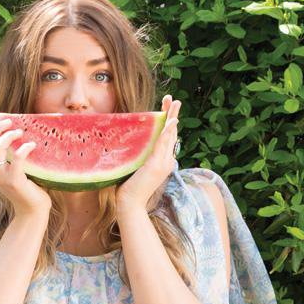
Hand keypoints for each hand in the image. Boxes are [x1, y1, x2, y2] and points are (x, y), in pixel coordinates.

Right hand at [0, 112, 51, 217]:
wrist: (32, 212)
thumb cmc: (28, 189)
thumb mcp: (15, 171)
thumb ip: (12, 157)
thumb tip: (19, 133)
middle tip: (9, 121)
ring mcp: (1, 177)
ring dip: (8, 136)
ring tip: (20, 132)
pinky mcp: (14, 181)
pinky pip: (16, 159)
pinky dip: (23, 148)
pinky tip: (31, 144)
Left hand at [115, 95, 180, 210]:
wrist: (129, 204)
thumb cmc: (128, 187)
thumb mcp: (133, 166)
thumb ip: (136, 154)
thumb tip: (128, 141)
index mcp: (162, 160)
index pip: (167, 137)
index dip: (168, 122)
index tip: (166, 107)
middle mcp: (166, 160)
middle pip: (171, 133)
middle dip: (172, 114)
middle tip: (174, 99)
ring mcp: (163, 163)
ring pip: (170, 135)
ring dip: (172, 117)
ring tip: (175, 103)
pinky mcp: (156, 165)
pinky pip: (164, 144)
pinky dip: (168, 131)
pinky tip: (171, 121)